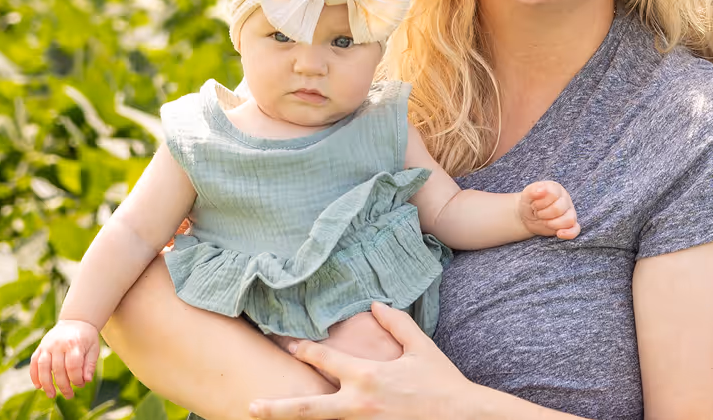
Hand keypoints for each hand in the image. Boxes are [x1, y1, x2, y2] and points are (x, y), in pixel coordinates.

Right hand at [29, 319, 99, 398]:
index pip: (73, 366)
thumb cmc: (86, 337)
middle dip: (63, 385)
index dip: (76, 379)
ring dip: (46, 383)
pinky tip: (38, 386)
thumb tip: (86, 381)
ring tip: (51, 395)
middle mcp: (59, 344)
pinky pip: (34, 362)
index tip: (80, 385)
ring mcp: (47, 345)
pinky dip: (34, 375)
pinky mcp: (40, 346)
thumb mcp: (94, 348)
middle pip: (58, 369)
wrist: (76, 320)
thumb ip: (90, 364)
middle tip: (69, 395)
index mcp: (74, 343)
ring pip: (43, 367)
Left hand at [249, 303, 477, 419]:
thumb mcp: (421, 347)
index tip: (288, 344)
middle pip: (308, 409)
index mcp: (367, 376)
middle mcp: (359, 404)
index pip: (325, 361)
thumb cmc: (441, 381)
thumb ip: (396, 323)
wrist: (461, 416)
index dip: (304, 351)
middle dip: (277, 409)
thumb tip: (375, 305)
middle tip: (251, 406)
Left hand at [517, 179, 579, 239]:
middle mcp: (565, 199)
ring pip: (569, 219)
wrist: (528, 215)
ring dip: (553, 224)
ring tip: (544, 222)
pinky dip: (569, 233)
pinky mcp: (570, 225)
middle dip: (544, 214)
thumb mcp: (527, 194)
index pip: (553, 195)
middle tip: (537, 214)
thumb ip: (533, 191)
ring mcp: (569, 212)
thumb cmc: (529, 202)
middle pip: (560, 209)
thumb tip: (541, 190)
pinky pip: (575, 229)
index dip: (541, 203)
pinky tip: (559, 234)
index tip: (534, 205)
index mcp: (556, 189)